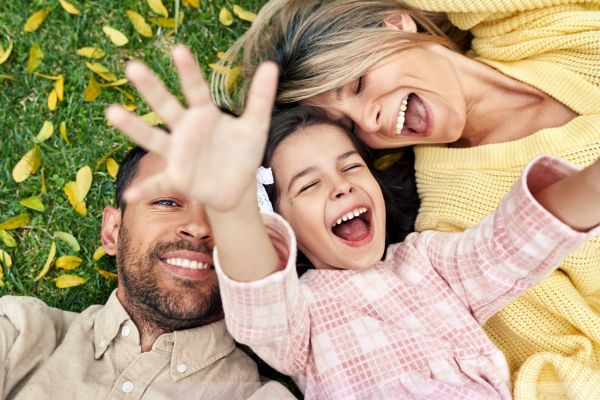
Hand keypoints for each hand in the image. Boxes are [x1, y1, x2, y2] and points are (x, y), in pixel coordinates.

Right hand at [105, 45, 277, 210]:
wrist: (237, 186)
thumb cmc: (242, 152)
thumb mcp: (255, 126)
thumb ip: (260, 98)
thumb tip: (271, 65)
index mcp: (204, 115)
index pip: (196, 89)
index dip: (189, 71)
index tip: (179, 49)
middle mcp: (185, 130)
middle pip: (166, 106)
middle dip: (151, 88)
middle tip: (132, 67)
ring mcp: (178, 154)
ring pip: (152, 137)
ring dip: (133, 126)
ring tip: (112, 112)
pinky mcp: (177, 178)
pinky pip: (159, 183)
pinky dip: (144, 189)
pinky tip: (129, 195)